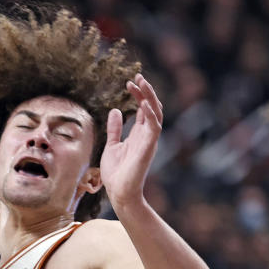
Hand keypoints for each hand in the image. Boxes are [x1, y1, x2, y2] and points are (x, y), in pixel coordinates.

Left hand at [99, 73, 163, 209]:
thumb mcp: (112, 146)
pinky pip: (155, 127)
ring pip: (156, 113)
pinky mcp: (149, 147)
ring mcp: (149, 140)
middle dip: (146, 91)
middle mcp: (147, 135)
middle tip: (138, 76)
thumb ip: (115, 129)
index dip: (139, 95)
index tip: (130, 82)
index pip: (143, 109)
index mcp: (138, 134)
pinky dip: (151, 114)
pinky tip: (144, 103)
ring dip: (150, 98)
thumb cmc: (116, 173)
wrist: (119, 192)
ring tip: (141, 82)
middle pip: (152, 107)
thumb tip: (116, 110)